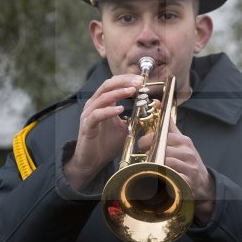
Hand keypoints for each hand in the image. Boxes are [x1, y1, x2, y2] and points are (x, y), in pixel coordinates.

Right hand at [65, 74, 142, 190]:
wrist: (92, 162)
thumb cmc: (107, 143)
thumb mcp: (126, 127)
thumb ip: (135, 117)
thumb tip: (153, 109)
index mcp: (102, 102)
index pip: (113, 83)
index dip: (126, 79)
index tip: (142, 80)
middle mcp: (93, 105)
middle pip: (107, 85)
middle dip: (124, 82)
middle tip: (139, 82)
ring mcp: (88, 115)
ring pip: (102, 98)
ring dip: (118, 93)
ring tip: (132, 91)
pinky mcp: (87, 126)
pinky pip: (97, 115)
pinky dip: (109, 111)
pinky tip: (120, 109)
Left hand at [138, 120, 215, 222]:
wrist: (203, 183)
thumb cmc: (188, 160)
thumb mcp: (181, 141)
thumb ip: (169, 126)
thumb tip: (157, 105)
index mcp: (184, 141)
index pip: (163, 135)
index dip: (148, 139)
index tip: (141, 144)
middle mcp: (187, 152)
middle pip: (162, 149)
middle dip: (149, 152)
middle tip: (143, 157)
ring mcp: (188, 167)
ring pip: (165, 162)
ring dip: (154, 165)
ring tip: (149, 167)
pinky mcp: (186, 181)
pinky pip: (170, 177)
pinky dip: (162, 177)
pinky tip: (158, 177)